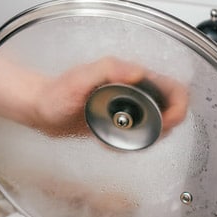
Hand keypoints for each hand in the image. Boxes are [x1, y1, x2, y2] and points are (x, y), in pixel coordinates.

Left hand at [0, 55, 188, 138]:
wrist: (39, 108)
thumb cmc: (55, 93)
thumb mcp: (80, 79)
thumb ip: (110, 70)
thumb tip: (140, 72)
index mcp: (131, 77)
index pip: (173, 89)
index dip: (178, 107)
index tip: (166, 123)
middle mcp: (133, 91)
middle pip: (169, 110)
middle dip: (162, 128)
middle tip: (141, 138)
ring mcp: (127, 108)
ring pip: (155, 127)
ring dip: (145, 139)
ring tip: (119, 140)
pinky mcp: (118, 123)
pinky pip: (137, 138)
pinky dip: (129, 145)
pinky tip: (109, 143)